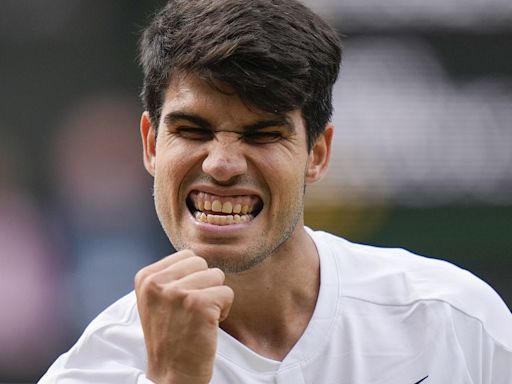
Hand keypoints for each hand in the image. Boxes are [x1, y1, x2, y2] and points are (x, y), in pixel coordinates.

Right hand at [135, 250, 233, 383]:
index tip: (181, 303)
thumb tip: (196, 255)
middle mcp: (158, 282)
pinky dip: (224, 310)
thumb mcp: (156, 299)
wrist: (171, 374)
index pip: (187, 256)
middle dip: (205, 285)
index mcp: (146, 277)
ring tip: (199, 318)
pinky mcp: (199, 304)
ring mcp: (178, 292)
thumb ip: (170, 275)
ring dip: (215, 297)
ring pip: (217, 276)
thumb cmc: (170, 336)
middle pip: (202, 263)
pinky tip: (208, 325)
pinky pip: (228, 293)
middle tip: (192, 311)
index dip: (192, 278)